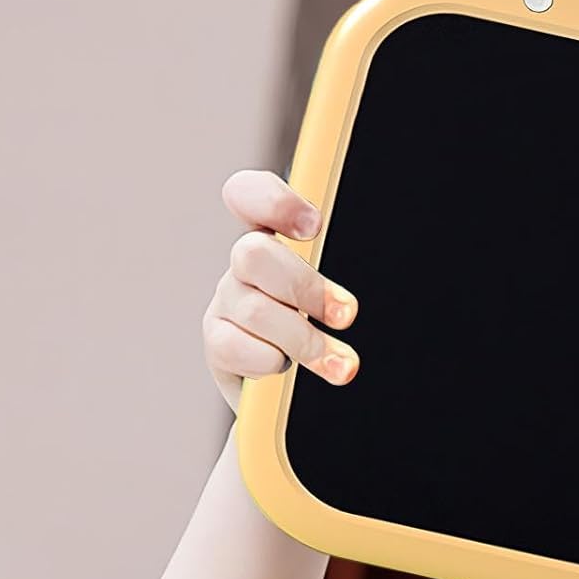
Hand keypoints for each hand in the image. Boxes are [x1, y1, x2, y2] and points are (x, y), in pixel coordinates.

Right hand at [203, 170, 359, 415]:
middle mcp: (243, 266)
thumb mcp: (338, 294)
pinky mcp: (218, 344)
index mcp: (271, 238)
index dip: (273, 202)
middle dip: (306, 288)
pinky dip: (268, 361)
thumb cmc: (325, 326)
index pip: (247, 194)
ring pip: (255, 309)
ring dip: (305, 340)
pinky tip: (284, 368)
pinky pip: (235, 347)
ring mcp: (226, 303)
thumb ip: (343, 278)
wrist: (288, 384)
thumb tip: (360, 290)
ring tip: (343, 366)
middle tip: (347, 315)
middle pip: (254, 254)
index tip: (314, 228)